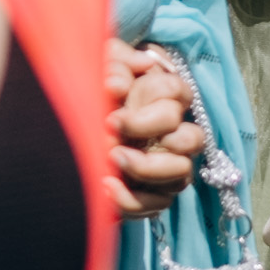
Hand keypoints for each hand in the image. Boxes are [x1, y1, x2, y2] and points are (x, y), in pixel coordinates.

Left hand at [107, 41, 206, 205]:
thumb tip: (119, 86)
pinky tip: (106, 187)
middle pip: (191, 138)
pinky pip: (160, 203)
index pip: (177, 94)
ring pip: (182, 172)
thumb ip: (111, 66)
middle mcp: (176, 130)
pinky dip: (133, 200)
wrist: (78, 123)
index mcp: (165, 95)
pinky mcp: (157, 191)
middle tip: (111, 139)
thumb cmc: (94, 87)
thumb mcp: (97, 66)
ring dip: (146, 170)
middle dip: (150, 137)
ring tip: (110, 163)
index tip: (113, 116)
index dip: (152, 106)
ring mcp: (170, 163)